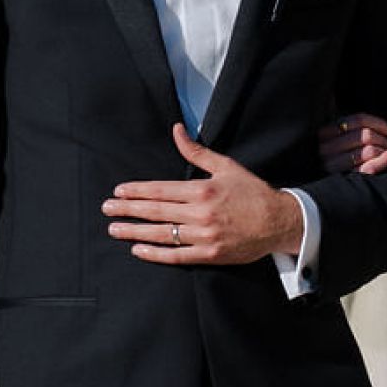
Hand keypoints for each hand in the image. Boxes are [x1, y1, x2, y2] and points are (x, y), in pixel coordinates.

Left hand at [104, 122, 303, 265]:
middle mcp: (200, 213)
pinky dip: (156, 254)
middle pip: (155, 211)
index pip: (159, 190)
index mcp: (202, 190)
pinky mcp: (210, 254)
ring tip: (115, 230)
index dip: (136, 191)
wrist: (280, 222)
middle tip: (106, 210)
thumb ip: (197, 152)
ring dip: (135, 232)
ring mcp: (204, 236)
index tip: (118, 192)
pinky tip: (139, 250)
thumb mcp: (226, 166)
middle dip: (127, 210)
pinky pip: (177, 256)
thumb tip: (177, 130)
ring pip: (161, 233)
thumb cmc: (253, 192)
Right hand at [315, 110, 386, 178]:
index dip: (376, 123)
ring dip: (384, 150)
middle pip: (365, 135)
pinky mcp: (343, 180)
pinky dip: (384, 160)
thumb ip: (351, 126)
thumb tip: (381, 125)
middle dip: (382, 139)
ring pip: (368, 150)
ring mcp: (333, 166)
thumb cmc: (336, 158)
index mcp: (324, 134)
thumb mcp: (338, 138)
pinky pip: (369, 168)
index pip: (355, 121)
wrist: (325, 192)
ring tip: (386, 153)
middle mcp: (325, 150)